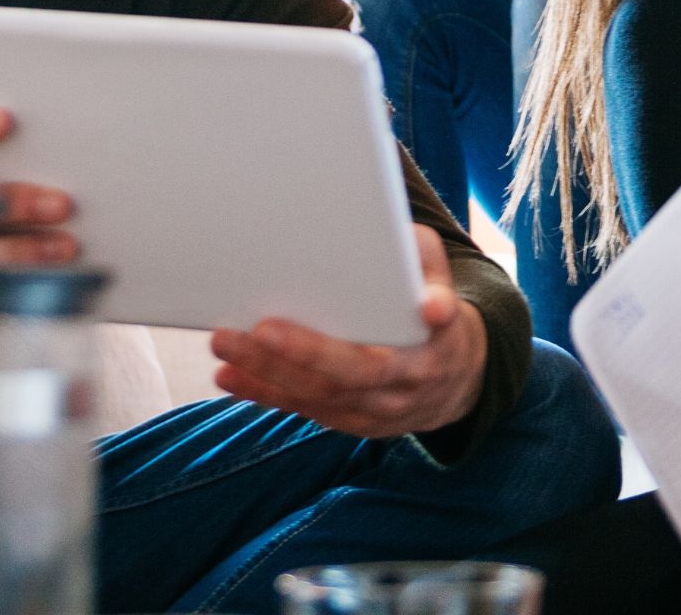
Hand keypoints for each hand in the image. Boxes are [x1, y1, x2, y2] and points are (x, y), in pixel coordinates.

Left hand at [211, 224, 488, 438]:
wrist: (454, 376)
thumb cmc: (430, 303)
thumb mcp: (438, 273)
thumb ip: (419, 259)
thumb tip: (405, 270)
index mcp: (436, 340)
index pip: (426, 333)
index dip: (419, 318)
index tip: (416, 307)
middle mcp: (408, 382)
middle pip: (351, 375)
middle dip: (301, 353)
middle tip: (254, 329)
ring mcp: (379, 410)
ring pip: (321, 398)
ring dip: (269, 374)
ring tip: (227, 344)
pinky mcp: (353, 422)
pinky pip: (305, 411)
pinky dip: (266, 393)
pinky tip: (230, 376)